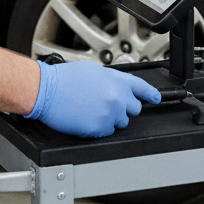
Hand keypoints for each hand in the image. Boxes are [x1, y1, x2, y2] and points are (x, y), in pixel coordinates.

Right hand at [27, 60, 161, 137]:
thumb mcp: (94, 71)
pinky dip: (99, 129)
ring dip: (111, 119)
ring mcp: (110, 113)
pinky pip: (107, 132)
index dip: (151, 94)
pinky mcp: (99, 128)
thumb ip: (111, 80)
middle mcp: (118, 96)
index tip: (156, 98)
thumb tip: (116, 87)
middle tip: (108, 106)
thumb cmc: (64, 79)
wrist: (47, 90)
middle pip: (134, 109)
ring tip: (92, 111)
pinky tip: (87, 119)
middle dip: (124, 108)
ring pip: (121, 122)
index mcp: (118, 80)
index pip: (143, 88)